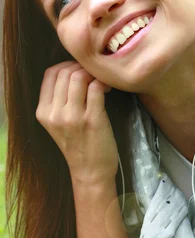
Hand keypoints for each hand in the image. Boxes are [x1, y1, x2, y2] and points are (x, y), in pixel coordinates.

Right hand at [36, 61, 117, 183]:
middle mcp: (54, 114)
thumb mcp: (58, 123)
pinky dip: (104, 83)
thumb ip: (59, 99)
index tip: (80, 72)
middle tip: (94, 76)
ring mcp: (72, 117)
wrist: (91, 172)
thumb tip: (73, 70)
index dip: (67, 66)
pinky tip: (108, 90)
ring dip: (94, 74)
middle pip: (65, 72)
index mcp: (43, 112)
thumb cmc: (79, 144)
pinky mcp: (92, 119)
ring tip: (101, 83)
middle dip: (83, 68)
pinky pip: (96, 88)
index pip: (50, 74)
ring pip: (79, 76)